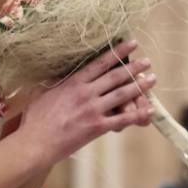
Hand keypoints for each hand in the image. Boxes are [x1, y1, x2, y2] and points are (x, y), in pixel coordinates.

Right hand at [13, 40, 156, 166]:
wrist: (35, 143)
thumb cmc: (34, 119)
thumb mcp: (41, 91)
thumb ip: (55, 80)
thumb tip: (60, 71)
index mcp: (73, 82)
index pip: (100, 62)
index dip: (117, 52)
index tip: (130, 43)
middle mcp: (86, 93)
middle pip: (115, 76)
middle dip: (133, 67)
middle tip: (147, 61)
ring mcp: (93, 110)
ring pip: (122, 95)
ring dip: (140, 86)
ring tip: (153, 79)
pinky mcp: (97, 127)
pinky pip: (122, 119)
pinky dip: (137, 115)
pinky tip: (149, 111)